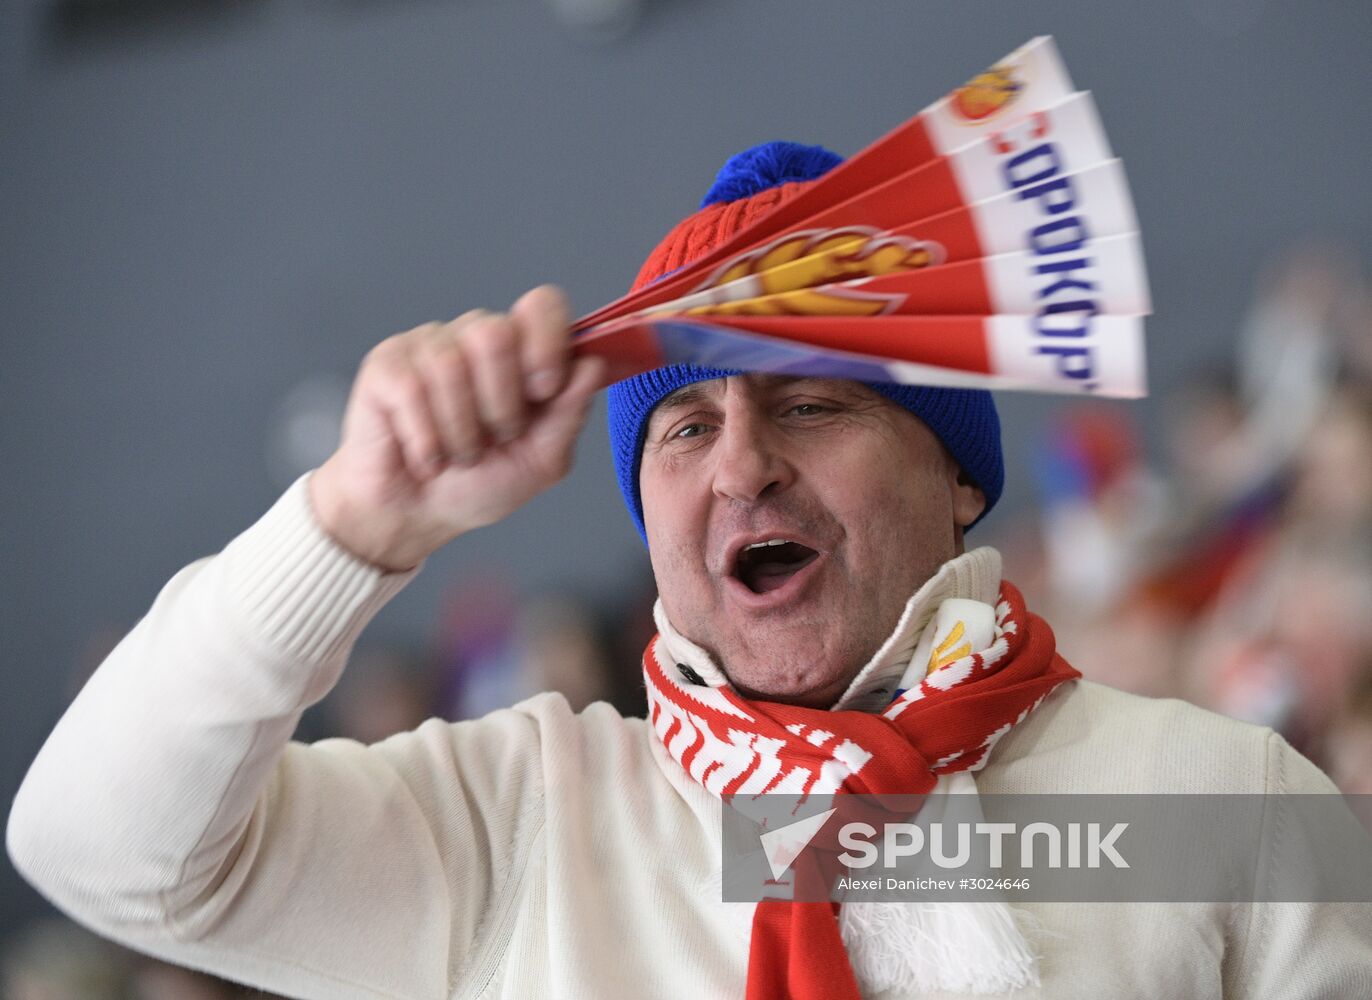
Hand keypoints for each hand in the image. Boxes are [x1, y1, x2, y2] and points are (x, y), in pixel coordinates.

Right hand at [309, 285, 603, 570]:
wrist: (418, 515)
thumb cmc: (479, 483)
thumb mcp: (541, 461)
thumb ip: (569, 414)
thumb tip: (592, 364)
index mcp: (521, 353)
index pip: (543, 306)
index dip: (547, 339)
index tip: (544, 389)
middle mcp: (475, 338)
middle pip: (495, 332)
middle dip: (500, 402)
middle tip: (496, 437)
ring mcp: (429, 346)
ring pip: (450, 365)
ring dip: (460, 432)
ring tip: (457, 454)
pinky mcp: (386, 364)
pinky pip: (411, 388)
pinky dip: (425, 438)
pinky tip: (426, 456)